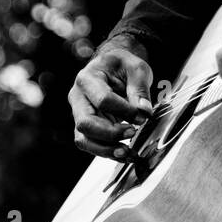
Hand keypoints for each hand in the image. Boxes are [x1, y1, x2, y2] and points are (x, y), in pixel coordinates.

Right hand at [69, 34, 154, 159]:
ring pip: (84, 139)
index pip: (103, 100)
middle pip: (85, 123)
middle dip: (110, 133)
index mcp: (87, 78)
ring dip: (106, 149)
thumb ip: (140, 88)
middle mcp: (77, 97)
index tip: (144, 116)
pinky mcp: (86, 126)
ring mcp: (79, 113)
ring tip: (128, 153)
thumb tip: (144, 112)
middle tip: (133, 132)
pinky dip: (108, 153)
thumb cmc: (123, 66)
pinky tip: (127, 155)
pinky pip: (91, 144)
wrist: (112, 68)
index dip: (124, 111)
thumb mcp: (136, 68)